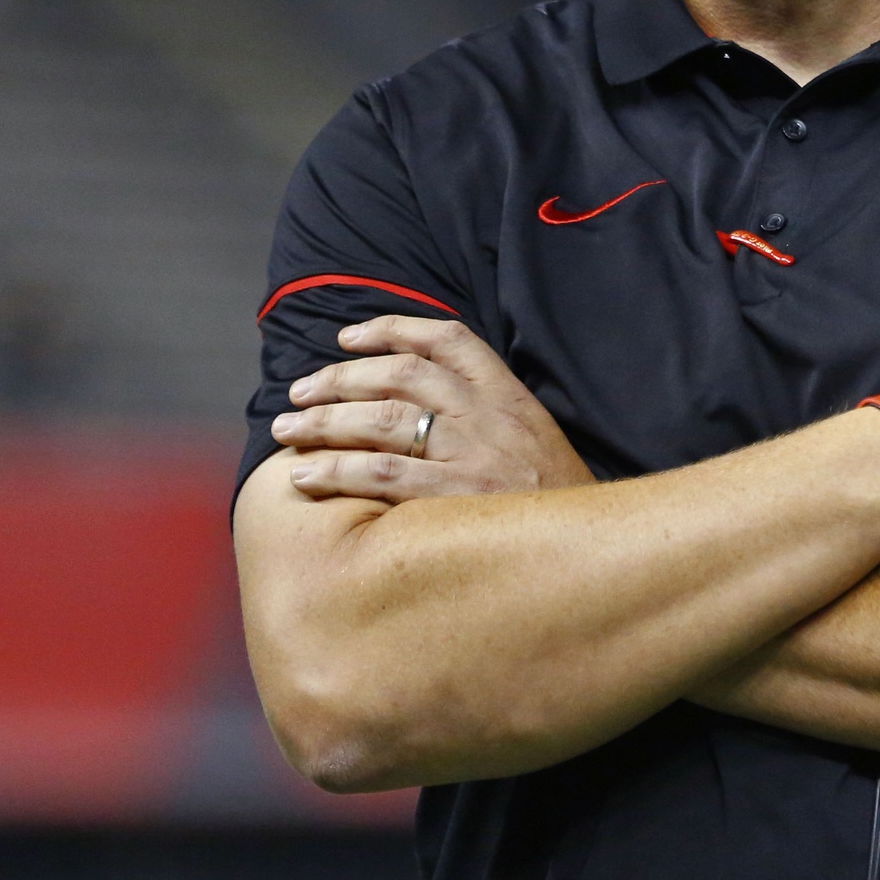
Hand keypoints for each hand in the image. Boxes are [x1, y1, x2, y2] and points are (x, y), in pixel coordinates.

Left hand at [274, 316, 594, 502]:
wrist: (593, 550)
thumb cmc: (553, 501)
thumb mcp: (533, 441)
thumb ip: (487, 417)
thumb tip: (419, 408)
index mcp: (509, 396)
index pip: (449, 339)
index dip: (392, 330)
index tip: (347, 338)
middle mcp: (489, 416)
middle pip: (401, 374)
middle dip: (339, 378)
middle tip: (299, 392)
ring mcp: (474, 454)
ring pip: (383, 418)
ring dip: (324, 421)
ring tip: (287, 430)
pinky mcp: (456, 496)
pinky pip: (381, 473)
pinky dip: (335, 470)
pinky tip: (304, 476)